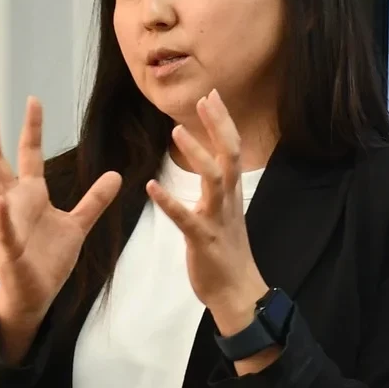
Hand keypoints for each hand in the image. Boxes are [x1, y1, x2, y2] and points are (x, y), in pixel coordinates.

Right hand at [0, 98, 119, 360]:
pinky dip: (4, 216)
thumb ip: (94, 200)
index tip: (33, 100)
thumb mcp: (79, 225)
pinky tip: (4, 202)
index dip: (32, 129)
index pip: (30, 155)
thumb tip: (115, 175)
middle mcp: (16, 204)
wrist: (36, 293)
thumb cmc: (49, 259)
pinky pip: (4, 229)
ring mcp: (9, 224)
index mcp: (32, 196)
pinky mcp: (10, 249)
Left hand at [147, 90, 272, 365]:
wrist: (237, 291)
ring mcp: (216, 219)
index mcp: (231, 194)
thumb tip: (210, 167)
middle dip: (218, 126)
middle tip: (205, 99)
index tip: (212, 96)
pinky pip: (185, 218)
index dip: (223, 123)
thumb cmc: (227, 253)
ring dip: (196, 154)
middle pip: (229, 155)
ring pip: (212, 180)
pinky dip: (169, 202)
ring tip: (177, 132)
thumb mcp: (225, 214)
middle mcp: (228, 201)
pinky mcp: (202, 239)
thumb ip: (217, 190)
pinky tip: (151, 187)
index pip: (232, 150)